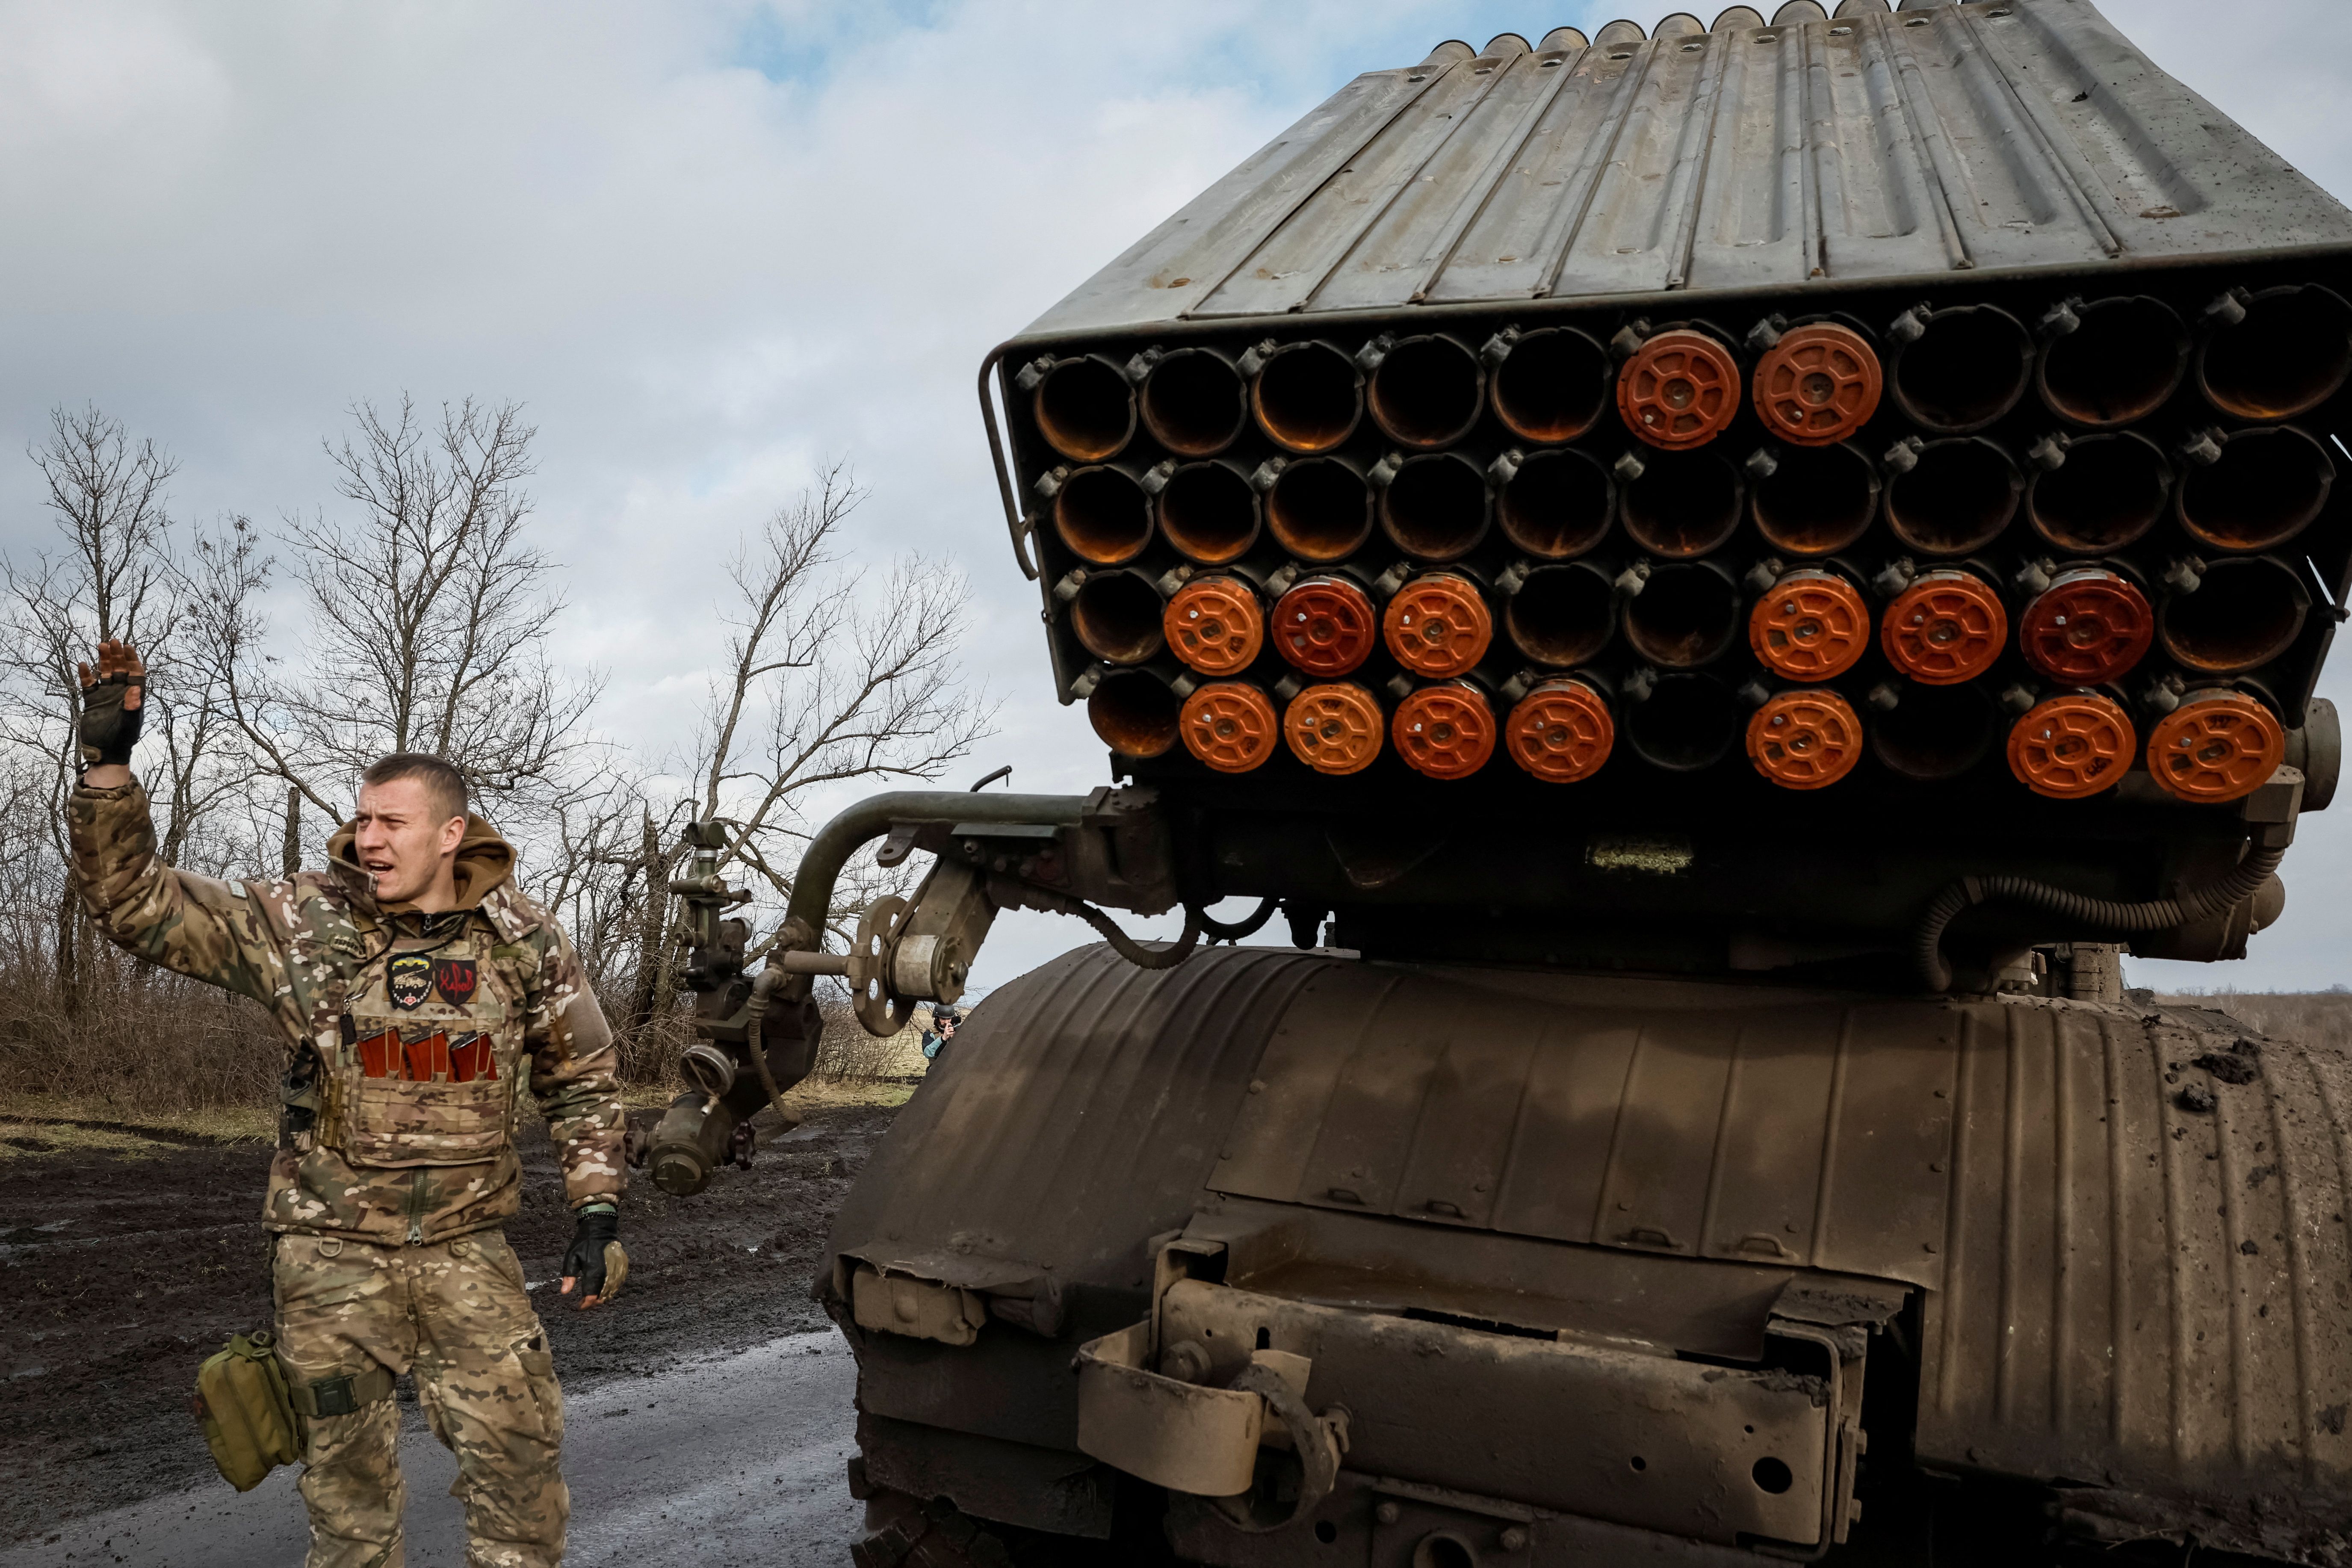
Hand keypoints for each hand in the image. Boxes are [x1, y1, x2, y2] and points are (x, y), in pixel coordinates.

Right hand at [76, 639, 145, 781]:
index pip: (135, 673)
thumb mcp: (129, 724)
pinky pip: (89, 684)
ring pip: (104, 673)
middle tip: (113, 641)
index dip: (132, 660)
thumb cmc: (122, 739)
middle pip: (119, 669)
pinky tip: (82, 664)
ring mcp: (105, 695)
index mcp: (133, 696)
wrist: (105, 751)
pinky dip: (86, 675)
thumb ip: (132, 708)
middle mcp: (120, 693)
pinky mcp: (92, 701)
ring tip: (101, 646)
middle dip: (117, 656)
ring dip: (103, 661)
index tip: (128, 646)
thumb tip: (135, 690)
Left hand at [559, 1205, 626, 1308]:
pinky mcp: (622, 1267)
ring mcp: (617, 1270)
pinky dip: (610, 1290)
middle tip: (584, 1302)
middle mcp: (607, 1273)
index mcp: (594, 1272)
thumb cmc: (584, 1242)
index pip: (591, 1295)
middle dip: (593, 1302)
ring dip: (602, 1297)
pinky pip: (618, 1284)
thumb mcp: (571, 1257)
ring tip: (593, 1297)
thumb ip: (569, 1275)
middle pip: (602, 1296)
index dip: (585, 1304)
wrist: (601, 1227)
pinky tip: (603, 1288)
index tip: (579, 1306)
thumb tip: (564, 1292)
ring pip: (611, 1292)